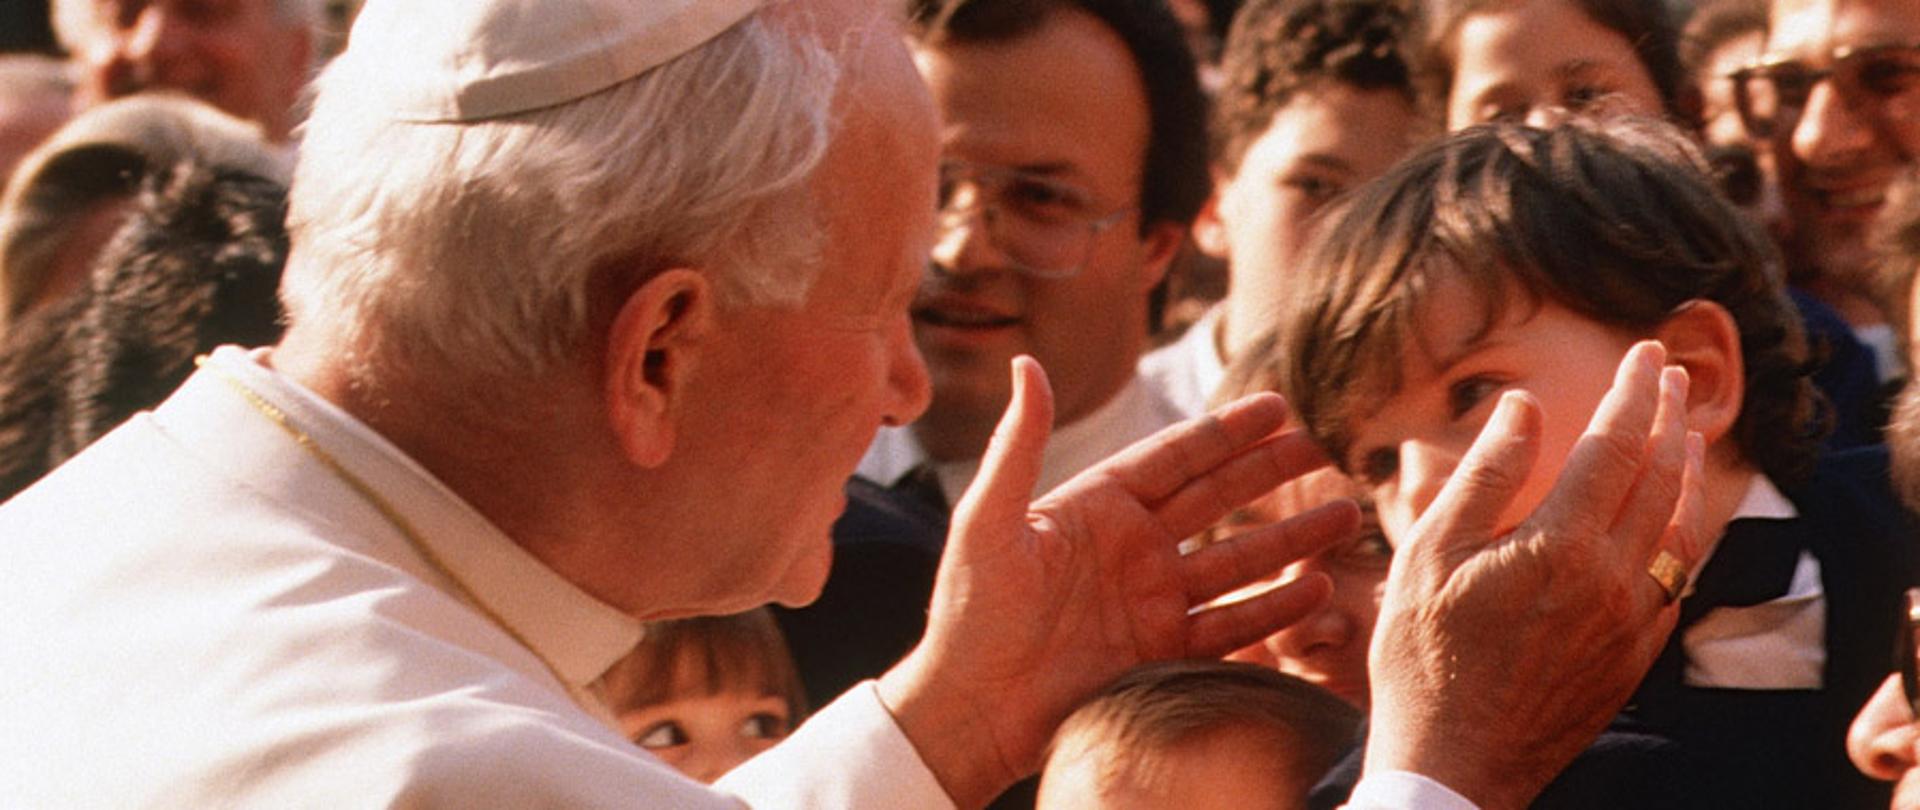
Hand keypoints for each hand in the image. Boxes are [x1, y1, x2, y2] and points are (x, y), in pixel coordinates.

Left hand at [878, 356, 1357, 807]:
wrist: (971, 707)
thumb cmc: (969, 611)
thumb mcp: (988, 521)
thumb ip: (1019, 445)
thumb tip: (1029, 364)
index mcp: (1096, 507)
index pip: (1174, 458)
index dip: (1225, 433)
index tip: (1277, 405)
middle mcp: (1133, 549)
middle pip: (1216, 500)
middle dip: (1270, 473)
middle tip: (1324, 446)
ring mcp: (1152, 601)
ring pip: (1237, 561)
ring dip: (1289, 538)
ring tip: (1344, 514)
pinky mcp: (1163, 653)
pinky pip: (1231, 626)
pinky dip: (1274, 610)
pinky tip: (1315, 590)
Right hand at [1361, 341, 1710, 809]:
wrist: (1454, 762)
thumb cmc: (1423, 657)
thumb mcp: (1430, 553)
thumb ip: (1482, 474)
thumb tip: (1522, 407)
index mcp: (1560, 545)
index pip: (1615, 445)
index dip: (1633, 392)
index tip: (1643, 352)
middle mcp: (1611, 579)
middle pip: (1659, 477)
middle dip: (1667, 417)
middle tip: (1669, 375)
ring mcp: (1630, 622)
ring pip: (1682, 529)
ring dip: (1689, 473)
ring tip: (1689, 436)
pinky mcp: (1633, 657)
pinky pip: (1676, 580)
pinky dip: (1684, 533)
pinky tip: (1672, 522)